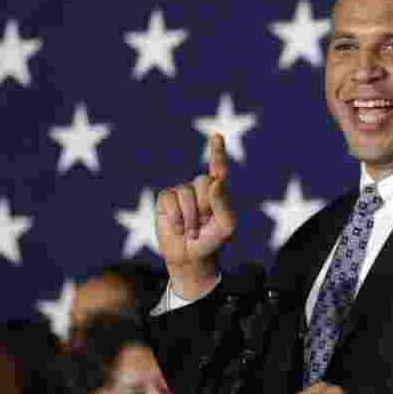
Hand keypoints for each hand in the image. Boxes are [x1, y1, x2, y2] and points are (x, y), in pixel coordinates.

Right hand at [155, 133, 235, 297]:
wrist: (191, 257)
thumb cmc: (213, 240)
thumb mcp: (227, 226)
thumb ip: (224, 203)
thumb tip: (214, 181)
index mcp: (218, 191)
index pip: (218, 168)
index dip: (217, 152)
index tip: (216, 136)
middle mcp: (199, 188)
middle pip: (203, 183)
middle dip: (204, 208)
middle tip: (203, 226)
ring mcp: (181, 193)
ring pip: (185, 194)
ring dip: (190, 218)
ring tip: (191, 232)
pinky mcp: (165, 200)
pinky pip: (169, 200)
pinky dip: (176, 217)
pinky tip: (178, 228)